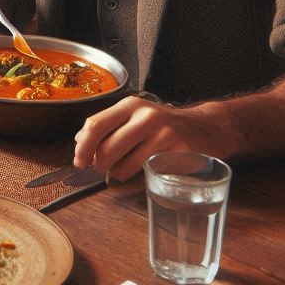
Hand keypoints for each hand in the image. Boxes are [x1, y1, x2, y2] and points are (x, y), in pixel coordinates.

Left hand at [73, 96, 223, 181]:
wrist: (206, 127)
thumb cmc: (165, 125)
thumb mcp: (136, 116)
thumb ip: (110, 126)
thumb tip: (79, 141)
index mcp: (131, 105)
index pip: (96, 124)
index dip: (83, 146)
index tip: (78, 161)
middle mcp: (146, 116)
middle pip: (107, 148)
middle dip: (98, 165)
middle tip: (100, 171)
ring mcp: (164, 135)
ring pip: (124, 166)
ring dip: (117, 175)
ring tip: (124, 171)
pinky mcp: (178, 154)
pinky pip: (146, 175)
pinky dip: (138, 179)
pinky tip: (144, 173)